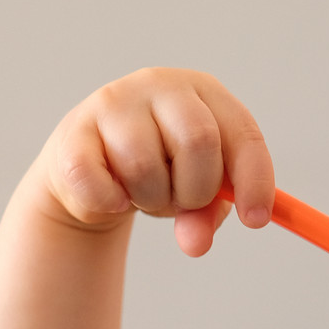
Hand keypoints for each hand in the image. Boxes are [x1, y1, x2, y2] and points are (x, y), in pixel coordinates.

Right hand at [37, 68, 274, 256]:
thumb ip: (206, 217)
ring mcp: (113, 103)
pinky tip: (113, 197)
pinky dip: (111, 203)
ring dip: (152, 199)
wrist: (90, 171)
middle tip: (182, 202)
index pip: (242, 132)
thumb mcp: (195, 192)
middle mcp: (160, 85)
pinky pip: (100, 184)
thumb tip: (195, 243)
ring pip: (145, 166)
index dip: (254, 179)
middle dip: (196, 190)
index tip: (255, 219)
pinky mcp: (73, 133)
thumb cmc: (158, 172)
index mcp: (204, 92)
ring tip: (146, 194)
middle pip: (198, 141)